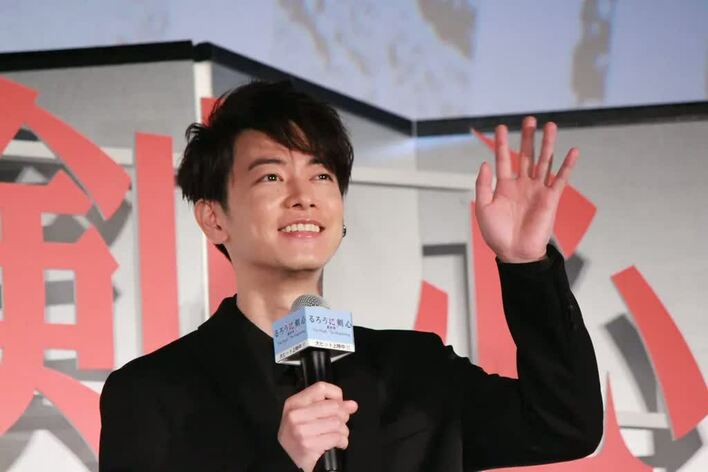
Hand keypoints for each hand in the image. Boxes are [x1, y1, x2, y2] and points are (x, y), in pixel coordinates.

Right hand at [278, 381, 358, 471]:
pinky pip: (336, 437)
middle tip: (340, 423)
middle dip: (343, 415)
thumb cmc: (298, 438)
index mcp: (294, 403)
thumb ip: (329, 407)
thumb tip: (351, 405)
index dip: (336, 395)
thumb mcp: (307, 417)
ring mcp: (301, 430)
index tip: (339, 404)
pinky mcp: (308, 445)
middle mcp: (295, 415)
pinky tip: (338, 443)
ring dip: (344, 431)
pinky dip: (342, 441)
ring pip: (337, 422)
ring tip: (339, 435)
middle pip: (333, 406)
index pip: (321, 388)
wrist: (287, 461)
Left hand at [475, 116, 577, 262]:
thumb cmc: (496, 234)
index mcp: (504, 186)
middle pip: (527, 155)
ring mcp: (537, 190)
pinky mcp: (551, 199)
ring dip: (548, 144)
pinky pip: (560, 179)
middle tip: (529, 119)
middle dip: (528, 137)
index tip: (501, 127)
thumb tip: (486, 163)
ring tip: (550, 126)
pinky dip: (567, 165)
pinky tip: (572, 151)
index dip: (503, 143)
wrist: (514, 253)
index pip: (504, 159)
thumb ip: (483, 185)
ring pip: (544, 162)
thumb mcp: (483, 207)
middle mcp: (522, 184)